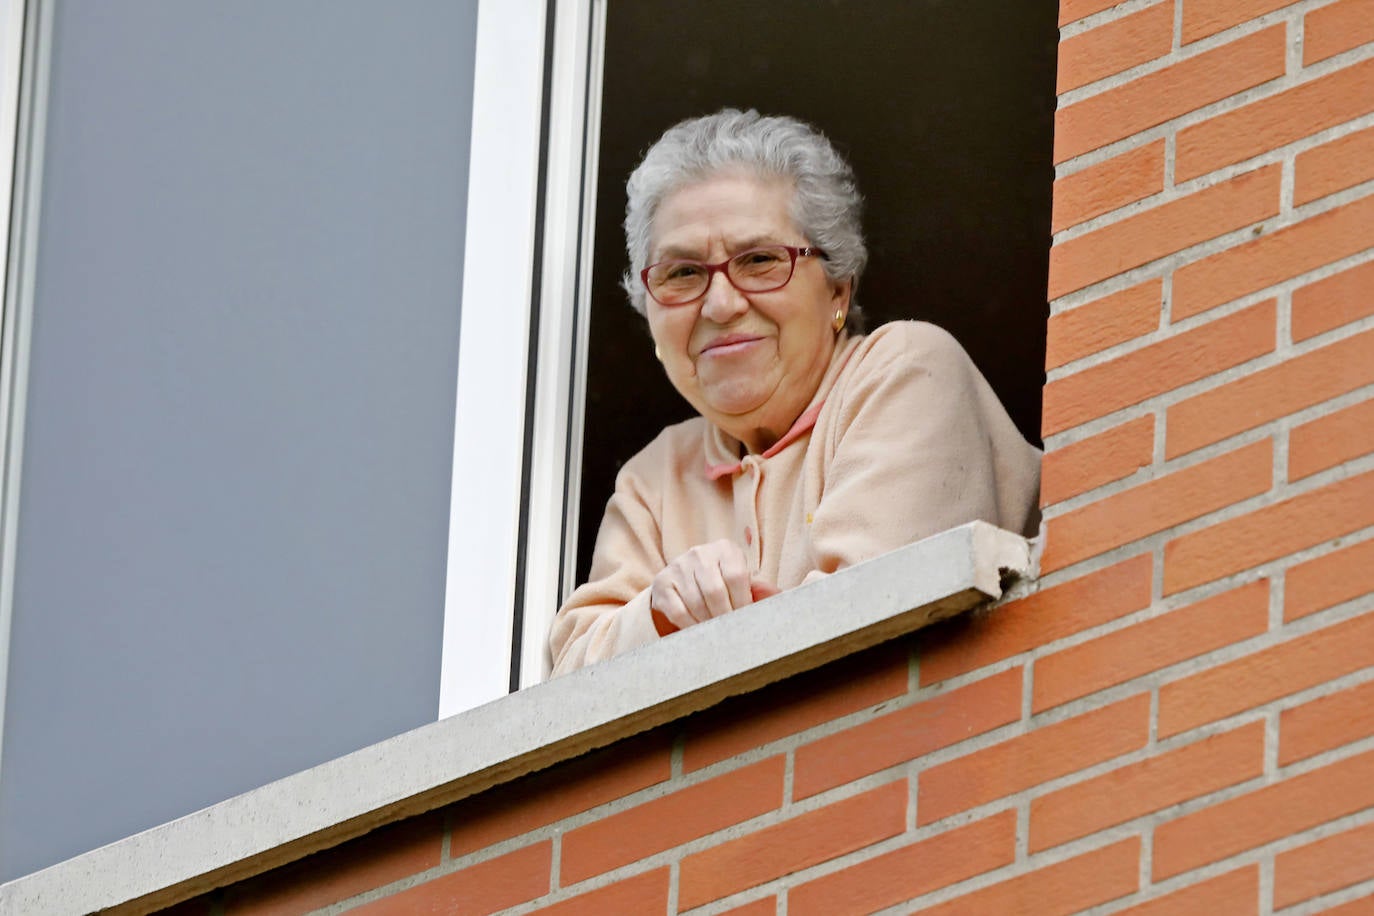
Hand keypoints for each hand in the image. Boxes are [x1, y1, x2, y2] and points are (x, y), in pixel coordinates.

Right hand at [649, 540, 775, 635]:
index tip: (746, 620)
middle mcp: (699, 554)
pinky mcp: (662, 583)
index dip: (743, 602)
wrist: (685, 578)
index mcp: (725, 549)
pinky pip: (677, 611)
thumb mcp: (742, 581)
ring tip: (718, 634)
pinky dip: (691, 626)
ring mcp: (678, 567)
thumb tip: (776, 599)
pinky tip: (700, 631)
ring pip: (695, 602)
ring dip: (708, 623)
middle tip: (732, 633)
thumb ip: (761, 591)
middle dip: (725, 616)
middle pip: (714, 590)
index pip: (736, 575)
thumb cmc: (723, 582)